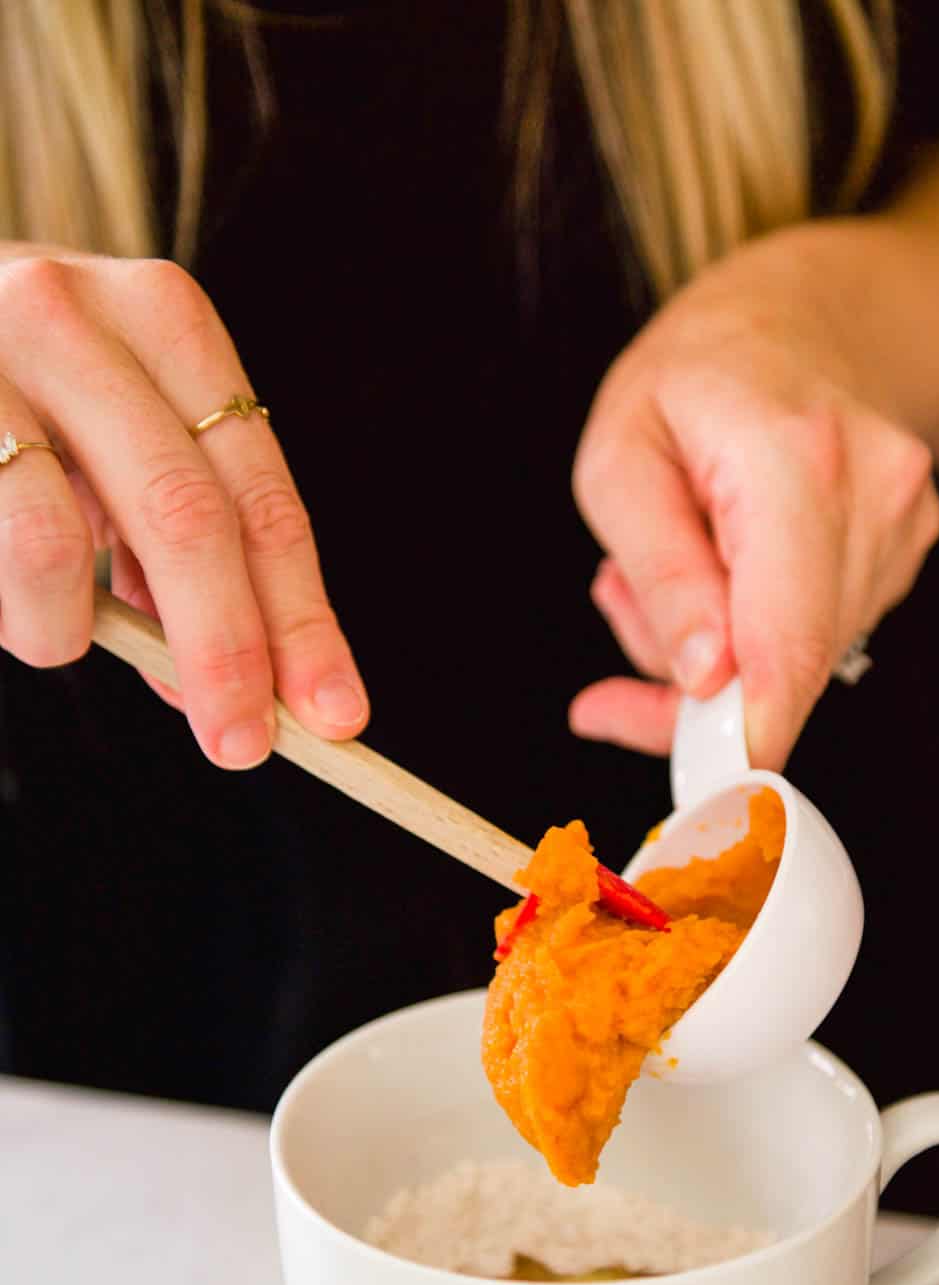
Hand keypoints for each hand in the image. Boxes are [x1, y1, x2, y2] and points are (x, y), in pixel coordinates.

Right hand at [0, 249, 366, 766]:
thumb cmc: (17, 399)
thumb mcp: (112, 445)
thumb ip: (174, 549)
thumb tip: (224, 688)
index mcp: (163, 319)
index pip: (260, 495)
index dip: (302, 618)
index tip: (334, 714)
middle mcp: (75, 315)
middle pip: (186, 517)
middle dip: (225, 652)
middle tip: (241, 746)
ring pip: (50, 548)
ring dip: (61, 633)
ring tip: (48, 634)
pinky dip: (4, 612)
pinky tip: (3, 599)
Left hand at [569, 227, 938, 769]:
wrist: (802, 319)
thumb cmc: (697, 377)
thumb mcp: (622, 457)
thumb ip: (660, 575)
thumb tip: (703, 678)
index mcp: (795, 462)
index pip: (786, 645)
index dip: (741, 739)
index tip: (694, 783)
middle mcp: (873, 496)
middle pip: (790, 669)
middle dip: (697, 685)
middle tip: (623, 611)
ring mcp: (904, 528)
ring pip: (801, 663)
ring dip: (724, 650)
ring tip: (685, 557)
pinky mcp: (908, 555)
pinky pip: (820, 639)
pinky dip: (760, 630)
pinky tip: (732, 565)